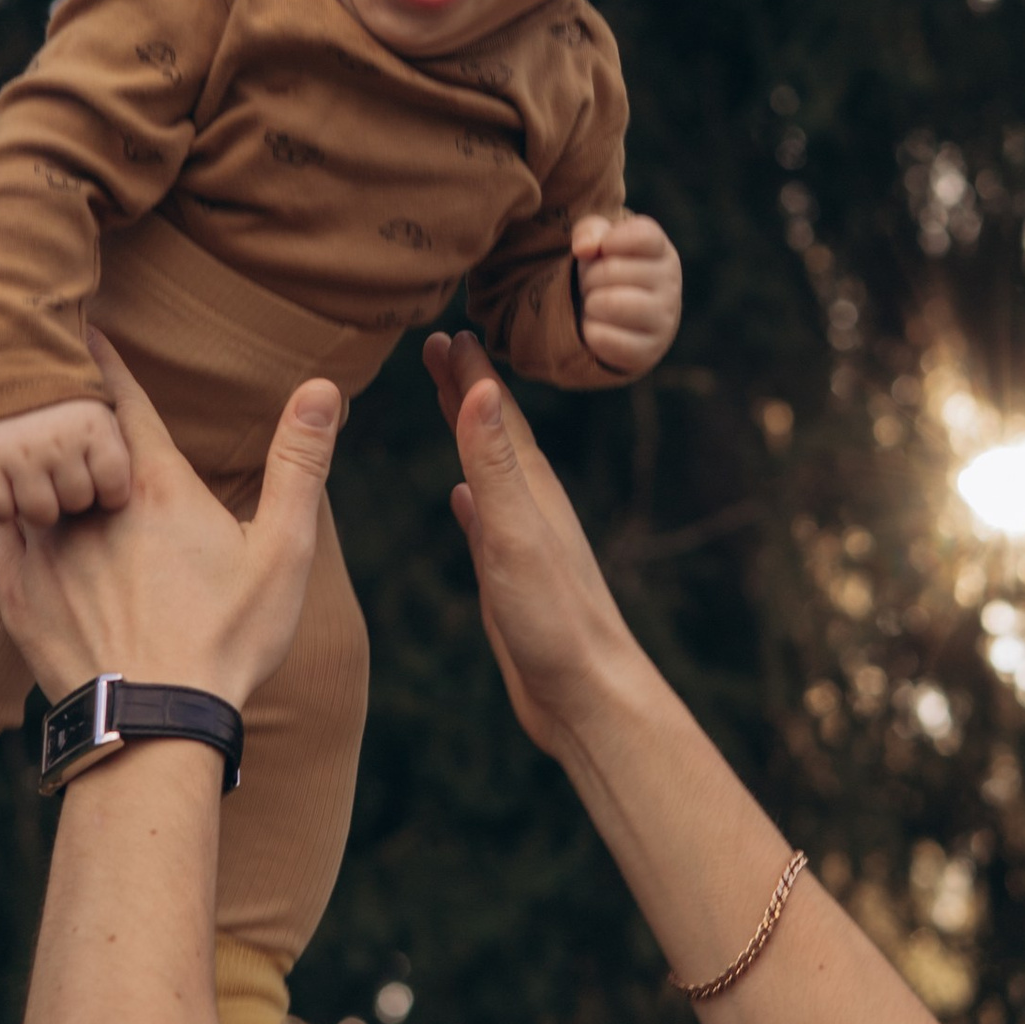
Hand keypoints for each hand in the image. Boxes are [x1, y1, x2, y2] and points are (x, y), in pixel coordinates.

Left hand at [0, 335, 342, 710]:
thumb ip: (298, 465)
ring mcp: (46, 544)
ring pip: (17, 465)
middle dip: (55, 387)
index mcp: (155, 486)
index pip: (122, 398)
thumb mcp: (282, 552)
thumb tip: (323, 388)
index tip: (84, 316)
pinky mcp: (15, 589)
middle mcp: (90, 503)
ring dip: (12, 429)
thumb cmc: (226, 641)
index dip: (103, 354)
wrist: (153, 725)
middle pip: (66, 426)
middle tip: (32, 341)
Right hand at [422, 330, 645, 763]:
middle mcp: (530, 506)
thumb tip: (480, 390)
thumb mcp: (516, 533)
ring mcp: (522, 541)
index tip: (445, 328)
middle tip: (439, 345)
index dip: (470, 370)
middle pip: (493, 431)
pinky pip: (486, 521)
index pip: (495, 412)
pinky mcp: (512, 578)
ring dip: (469, 434)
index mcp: (531, 488)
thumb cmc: (555, 619)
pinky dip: (471, 498)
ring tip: (449, 403)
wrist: (585, 695)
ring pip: (491, 470)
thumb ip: (496, 465)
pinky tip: (461, 498)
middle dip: (467, 388)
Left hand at [571, 211, 680, 373]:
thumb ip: (590, 230)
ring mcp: (663, 319)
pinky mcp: (648, 350)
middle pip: (611, 270)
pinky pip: (602, 337)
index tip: (604, 249)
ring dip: (591, 304)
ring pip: (609, 303)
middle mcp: (670, 283)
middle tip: (595, 284)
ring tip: (598, 304)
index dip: (611, 240)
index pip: (641, 235)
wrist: (627, 320)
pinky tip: (601, 327)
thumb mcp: (600, 242)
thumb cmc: (612, 270)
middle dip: (590, 277)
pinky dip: (591, 331)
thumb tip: (585, 248)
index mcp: (661, 251)